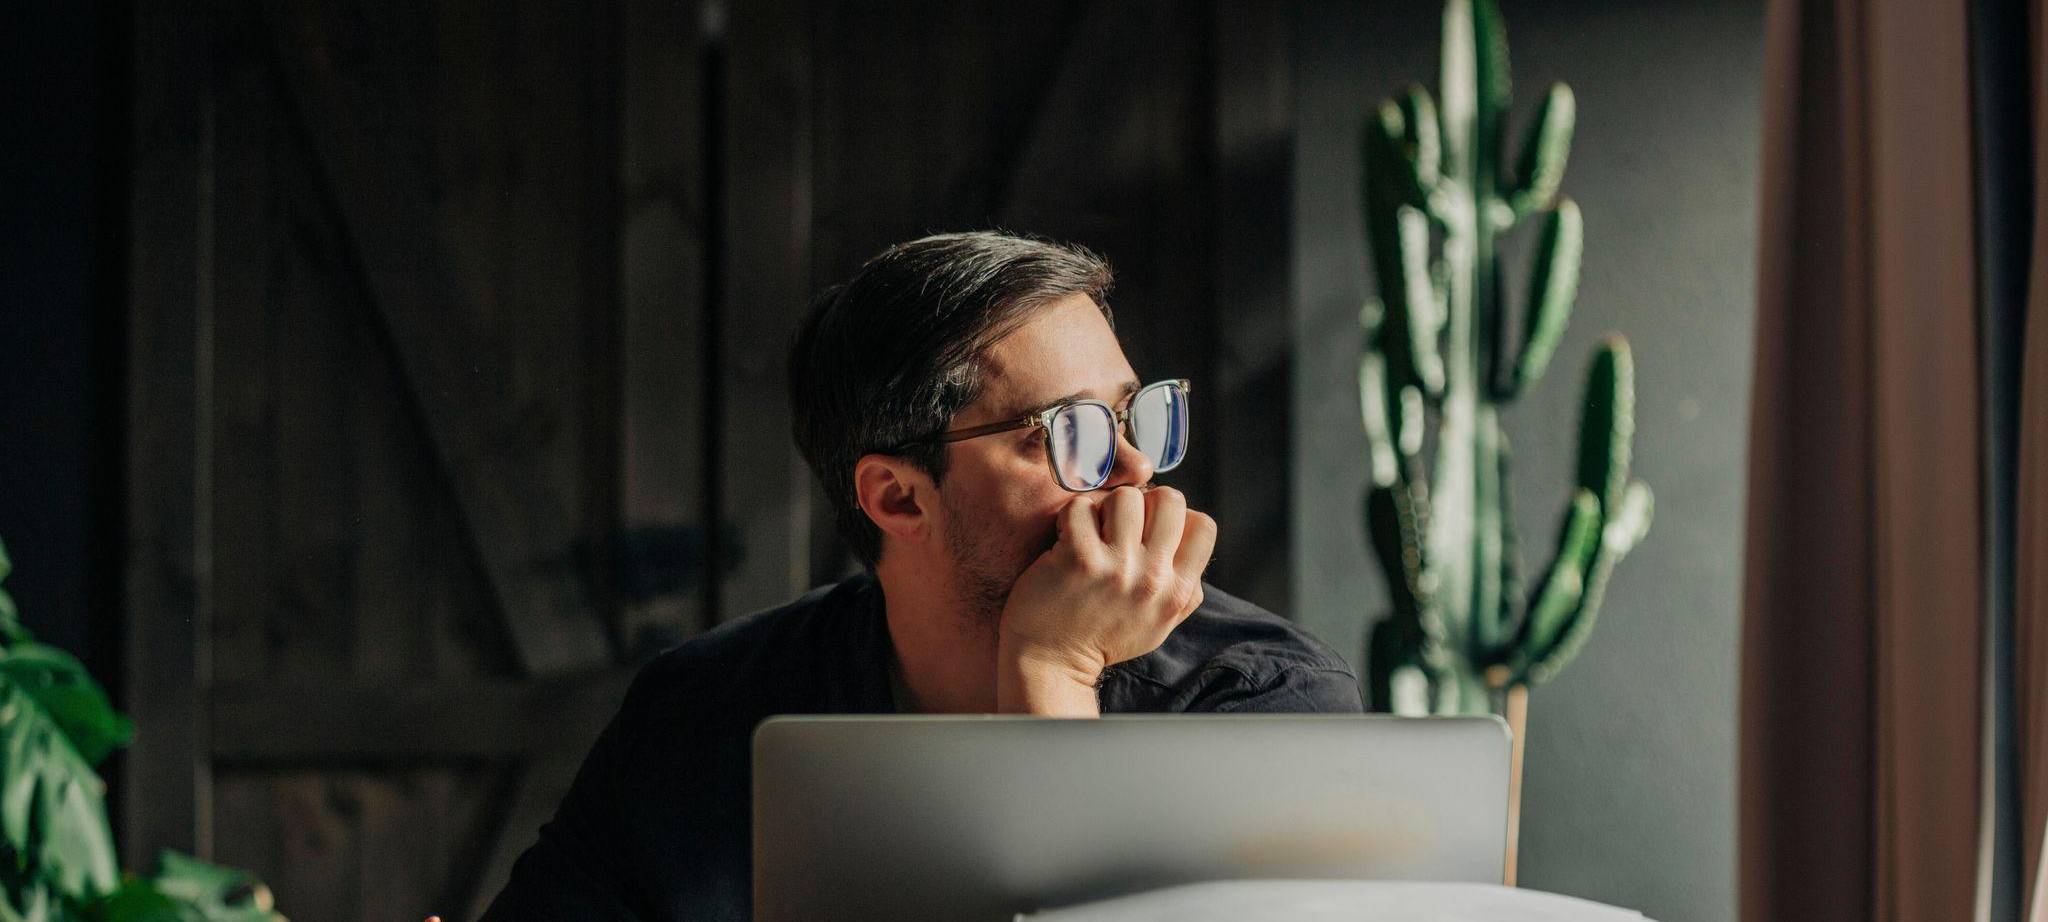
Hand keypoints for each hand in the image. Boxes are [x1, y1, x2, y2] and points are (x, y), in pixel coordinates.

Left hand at [995, 485, 1216, 714]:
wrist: (1053, 664)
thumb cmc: (1104, 638)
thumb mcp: (1159, 622)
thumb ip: (1184, 587)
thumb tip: (1193, 540)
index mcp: (1178, 592)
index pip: (1204, 525)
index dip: (1177, 517)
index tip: (1151, 530)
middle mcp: (1153, 579)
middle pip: (1170, 500)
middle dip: (1144, 502)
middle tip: (1120, 524)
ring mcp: (1116, 568)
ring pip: (1126, 497)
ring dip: (1106, 507)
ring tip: (1092, 530)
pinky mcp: (1078, 559)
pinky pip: (1082, 507)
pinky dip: (1072, 516)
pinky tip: (1066, 537)